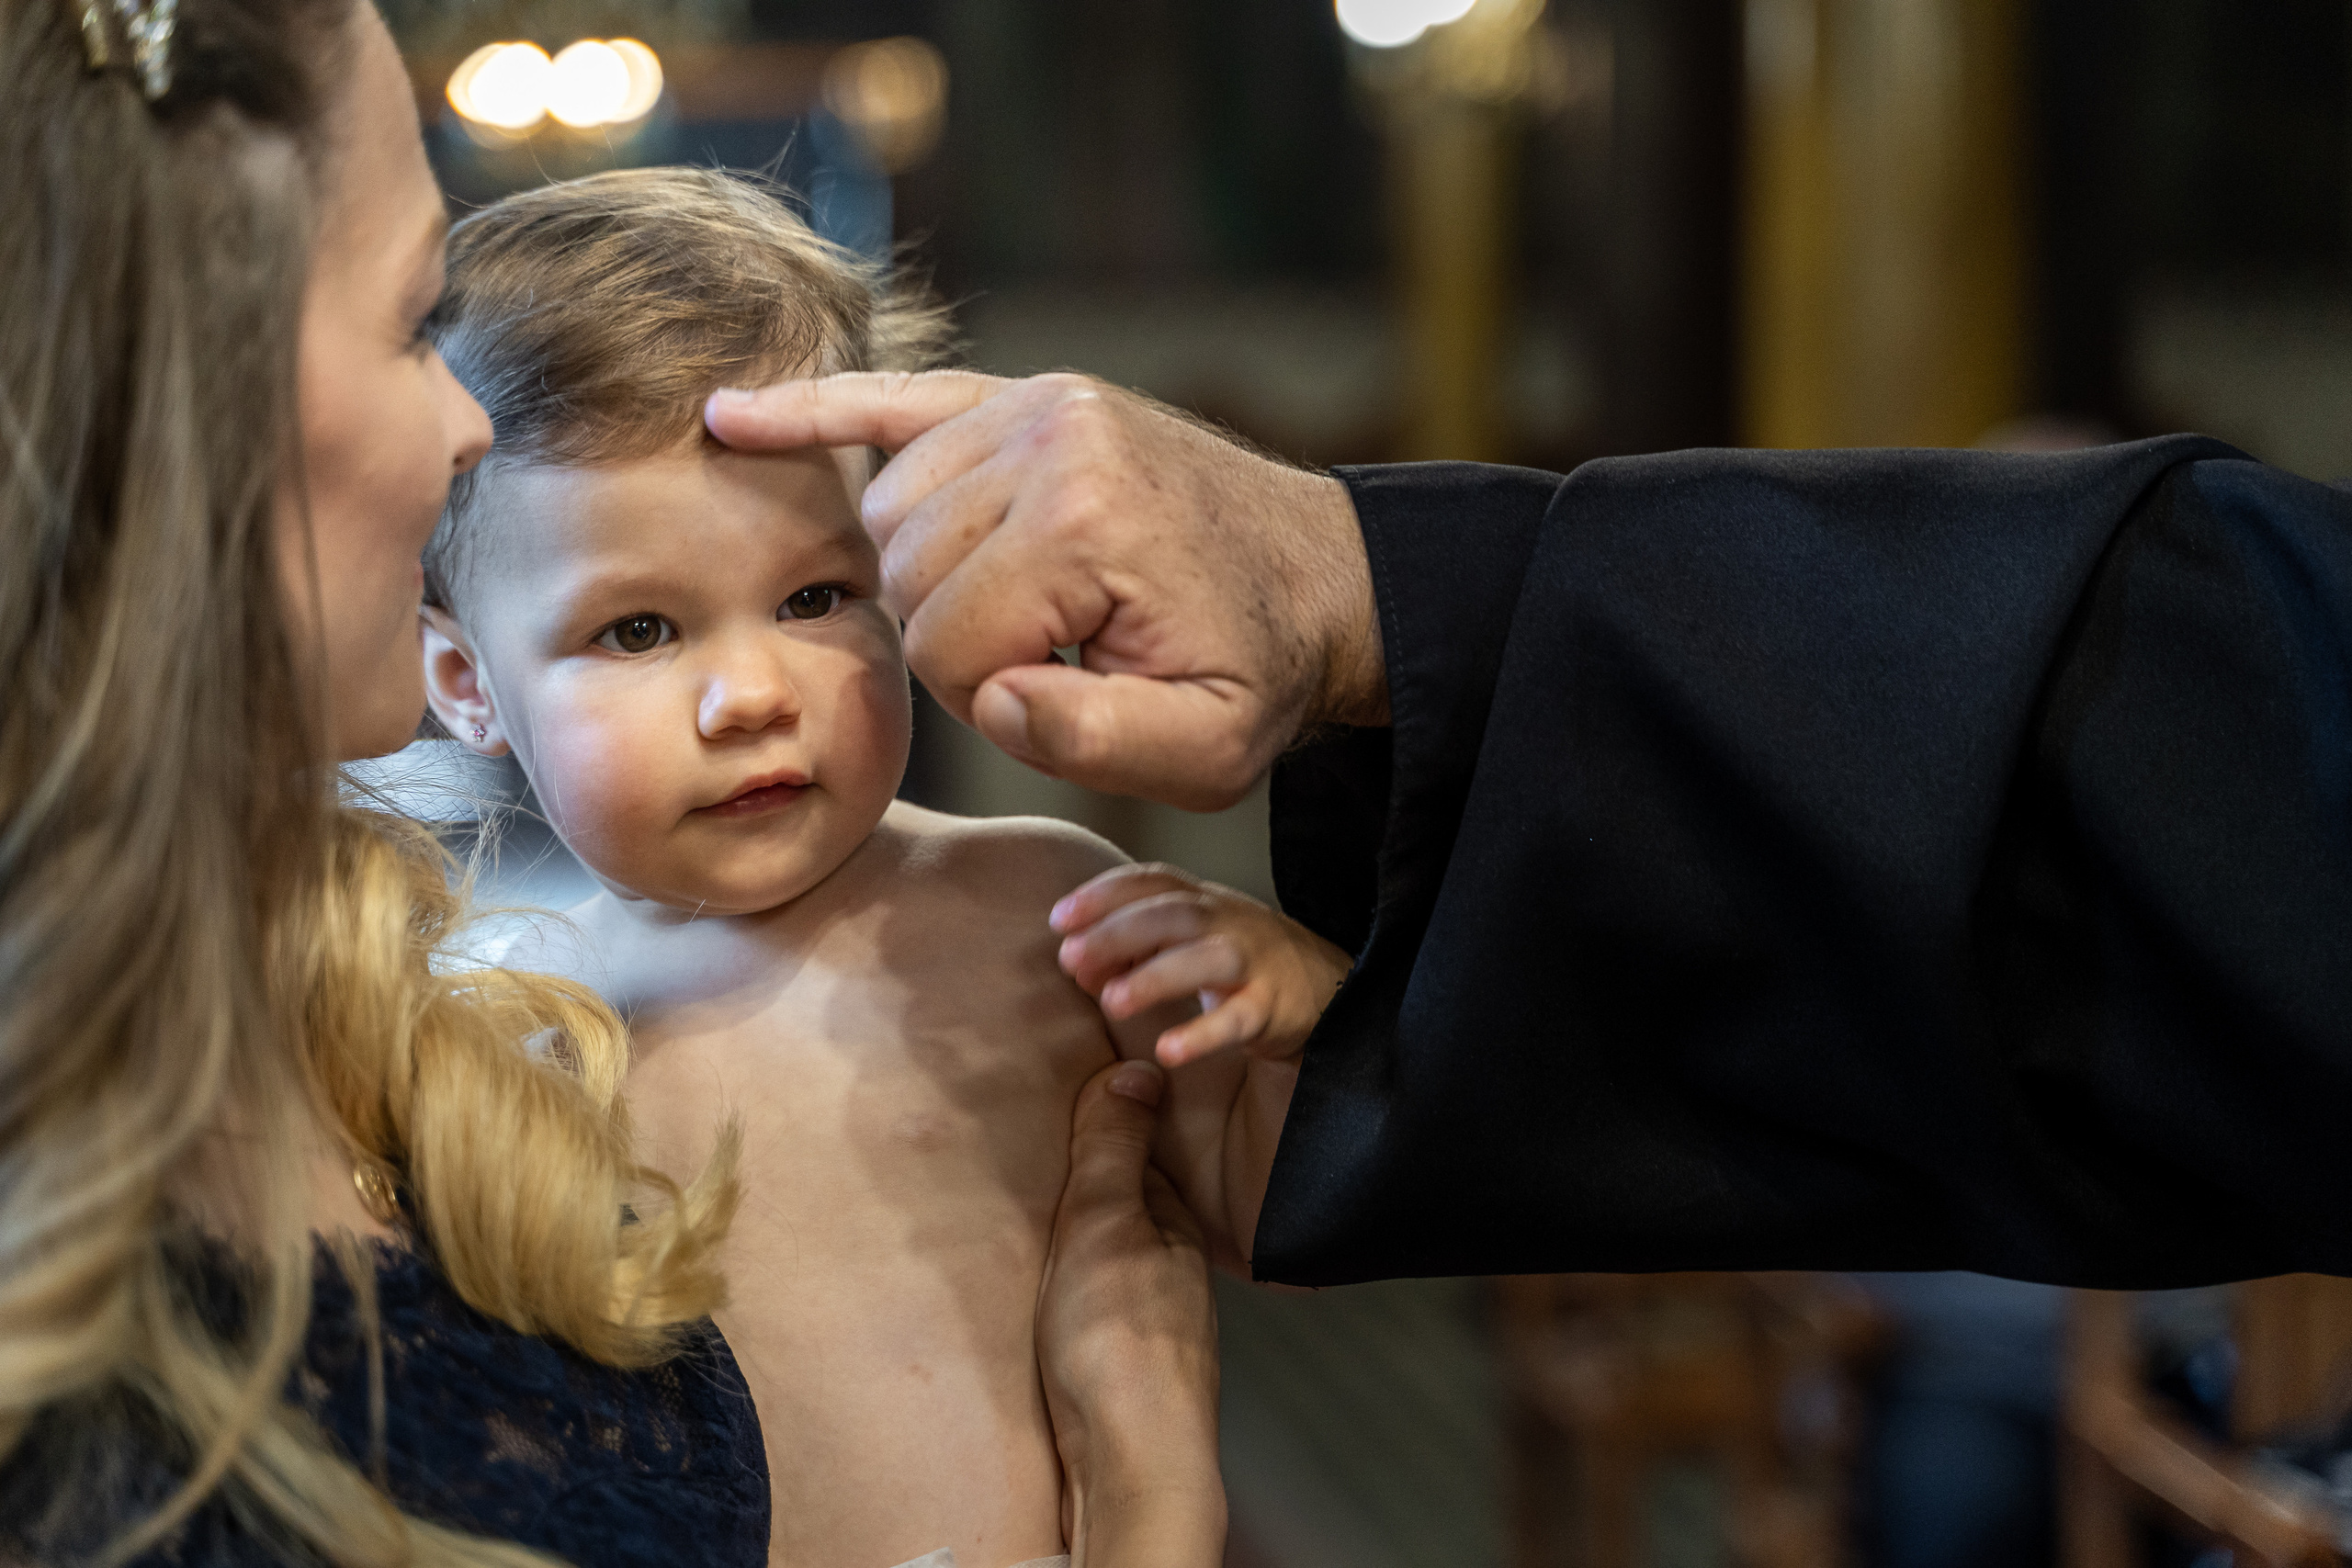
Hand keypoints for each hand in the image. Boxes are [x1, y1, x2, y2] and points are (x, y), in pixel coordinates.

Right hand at [705, 371, 1385, 810]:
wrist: (1317, 580)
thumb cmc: (1255, 673)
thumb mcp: (1208, 749)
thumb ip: (1095, 740)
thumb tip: (986, 694)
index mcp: (1087, 524)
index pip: (947, 645)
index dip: (991, 698)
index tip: (1070, 694)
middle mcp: (1050, 440)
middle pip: (907, 574)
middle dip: (963, 640)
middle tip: (1054, 658)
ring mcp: (1033, 403)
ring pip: (890, 513)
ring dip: (930, 574)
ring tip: (1023, 605)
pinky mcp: (1022, 395)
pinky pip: (891, 400)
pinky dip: (815, 411)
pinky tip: (731, 416)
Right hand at [1037, 1061, 1226, 1567]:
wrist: (1133, 1464)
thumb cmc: (1119, 1343)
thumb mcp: (1104, 1224)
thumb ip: (1111, 1153)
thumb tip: (1135, 1067)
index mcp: (1173, 1223)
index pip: (1136, 1152)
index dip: (1101, 1123)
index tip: (1063, 1095)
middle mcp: (1172, 1267)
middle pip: (1125, 1205)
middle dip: (1087, 1180)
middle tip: (1029, 1149)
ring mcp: (1154, 1319)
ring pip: (1113, 1257)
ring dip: (1078, 1237)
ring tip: (1026, 1218)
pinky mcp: (1126, 1364)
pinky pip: (1098, 1302)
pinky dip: (1073, 1285)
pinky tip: (1046, 1295)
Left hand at [1053, 864, 1351, 1068]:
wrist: (1324, 986)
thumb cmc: (1241, 959)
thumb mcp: (1190, 938)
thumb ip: (1133, 944)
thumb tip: (1076, 963)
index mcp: (1202, 900)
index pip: (1151, 882)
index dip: (1103, 895)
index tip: (1058, 919)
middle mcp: (1227, 921)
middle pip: (1172, 913)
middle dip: (1117, 932)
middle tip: (1071, 958)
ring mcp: (1253, 962)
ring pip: (1205, 958)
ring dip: (1154, 976)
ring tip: (1111, 1001)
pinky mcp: (1271, 1007)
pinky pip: (1237, 1019)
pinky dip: (1202, 1034)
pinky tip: (1167, 1051)